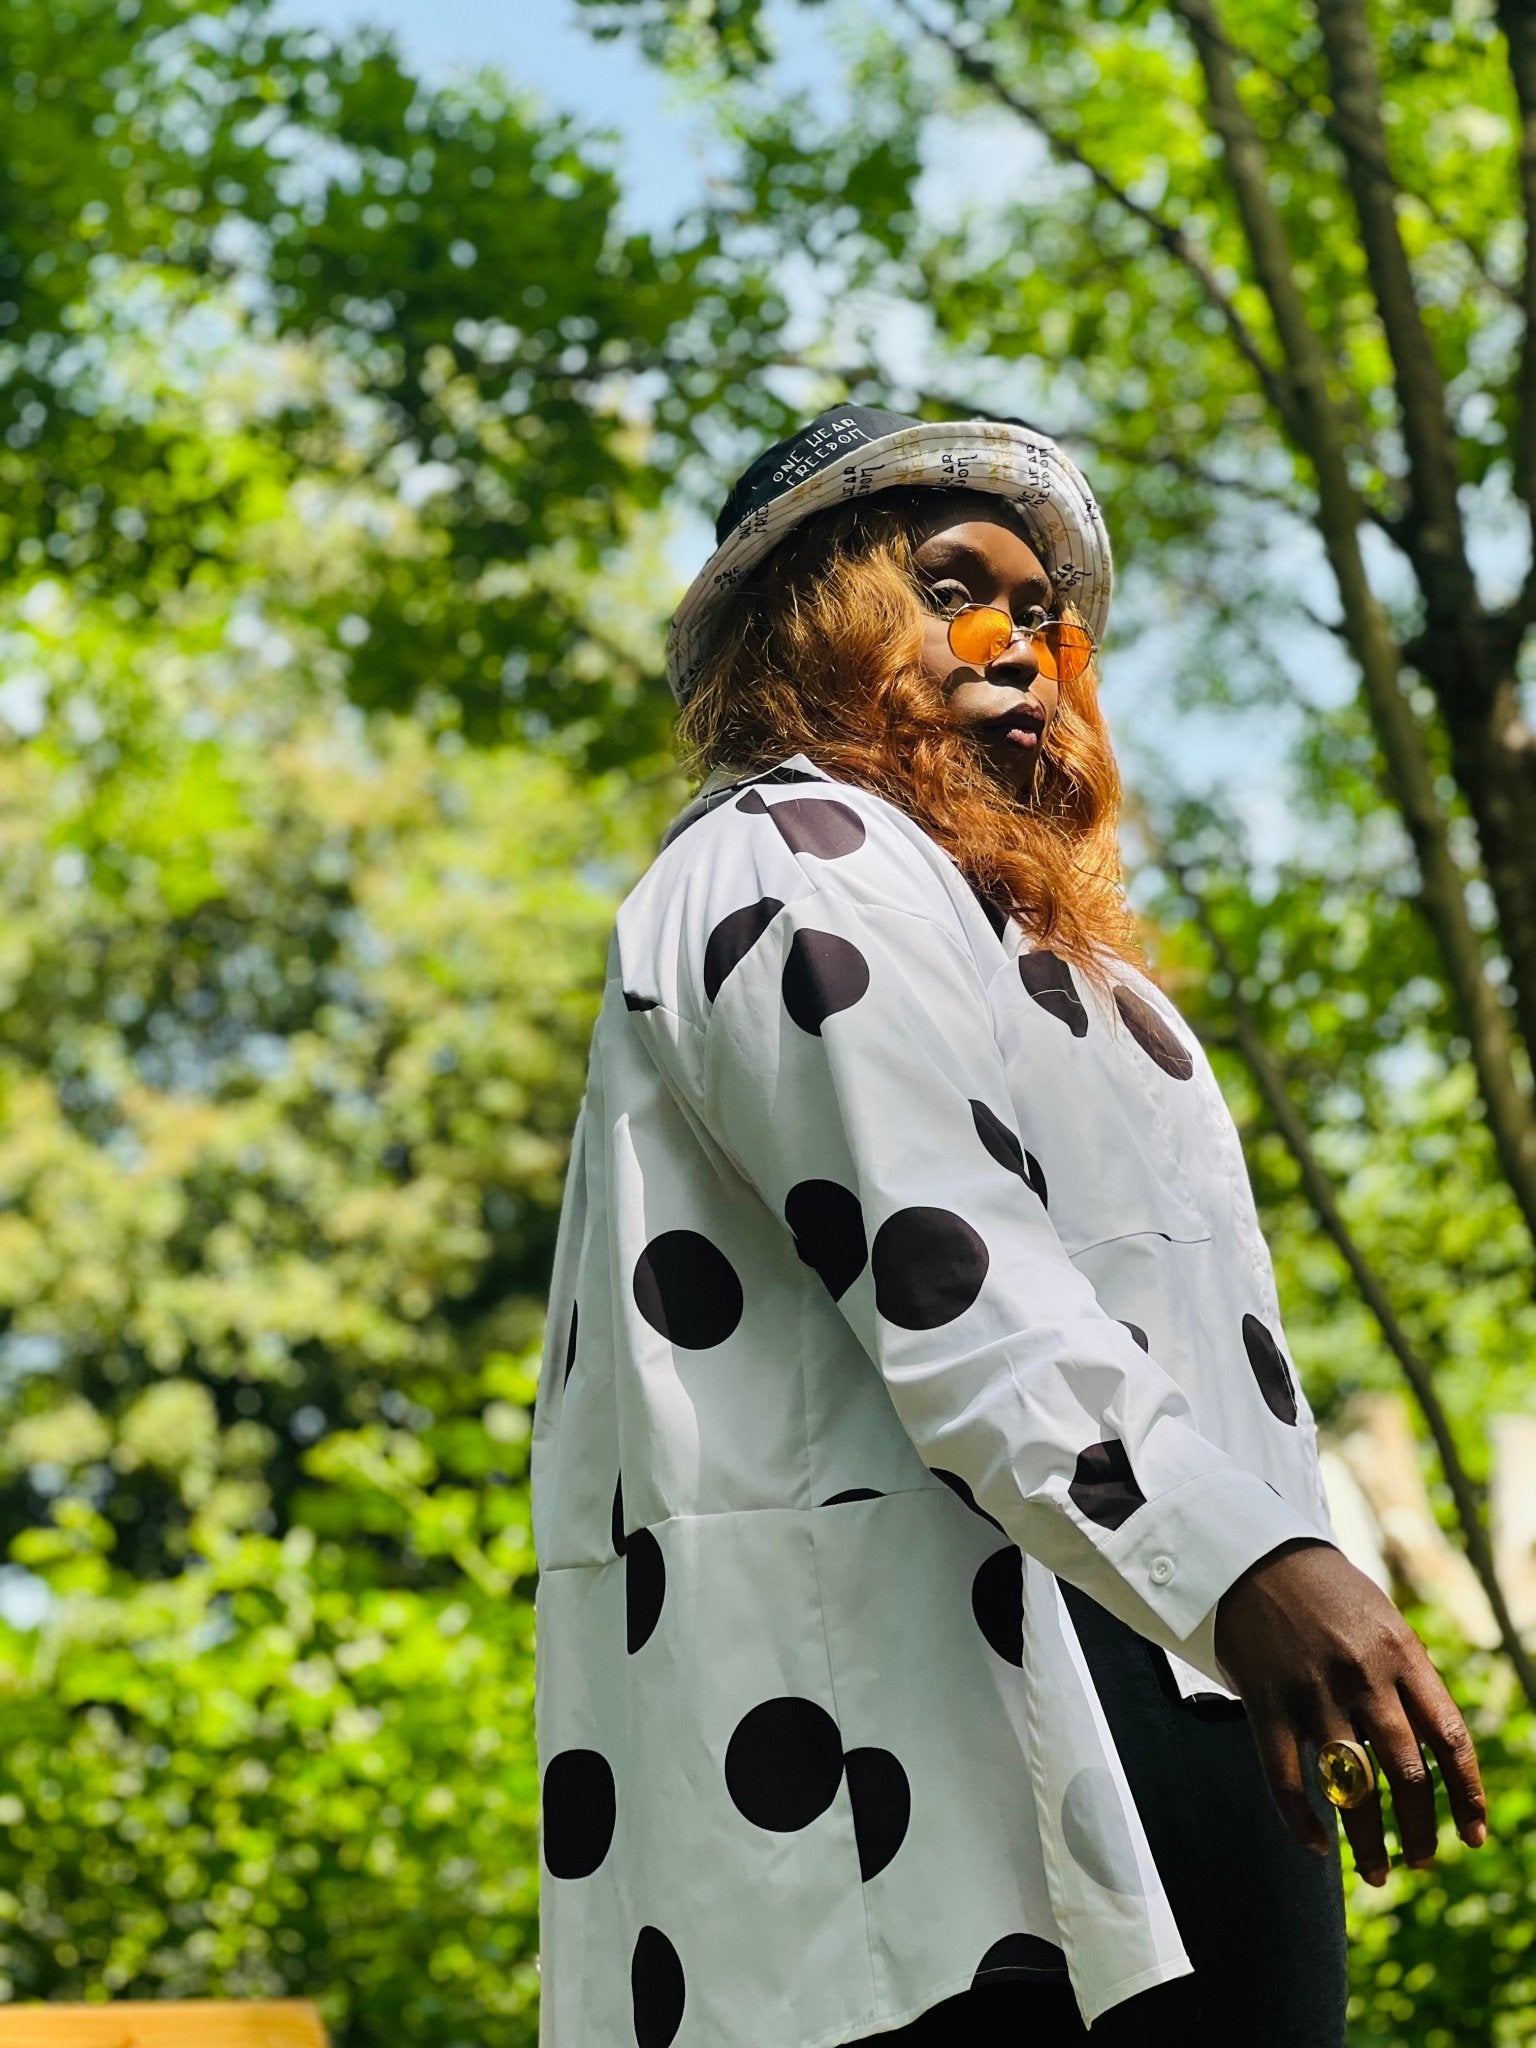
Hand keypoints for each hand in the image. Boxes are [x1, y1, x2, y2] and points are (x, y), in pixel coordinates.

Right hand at [1214, 1539, 1487, 1884]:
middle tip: (1421, 1860)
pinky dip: (1300, 1820)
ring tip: (1374, 1873)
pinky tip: (1314, 1845)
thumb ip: (1408, 1677)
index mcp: (1402, 1654)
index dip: (1468, 1796)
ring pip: (1351, 1788)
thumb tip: (1432, 1749)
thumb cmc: (1322, 1589)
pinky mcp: (1267, 1702)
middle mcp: (1363, 1677)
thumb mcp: (1381, 1619)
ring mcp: (1312, 1693)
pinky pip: (1286, 1778)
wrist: (1250, 1554)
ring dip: (1365, 1842)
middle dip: (1418, 1830)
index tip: (1474, 1836)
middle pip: (1406, 1774)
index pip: (1450, 1740)